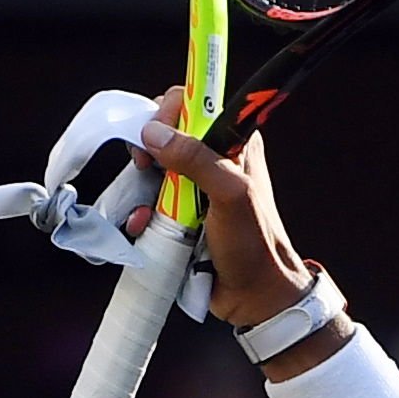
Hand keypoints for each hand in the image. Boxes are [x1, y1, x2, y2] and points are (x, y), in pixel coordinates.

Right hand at [130, 90, 320, 329]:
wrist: (255, 293)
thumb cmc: (254, 244)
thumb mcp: (230, 194)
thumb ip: (197, 159)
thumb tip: (155, 133)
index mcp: (234, 143)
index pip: (194, 103)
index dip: (170, 112)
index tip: (157, 135)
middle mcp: (215, 158)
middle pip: (166, 133)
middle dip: (149, 150)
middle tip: (147, 168)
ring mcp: (196, 186)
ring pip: (153, 168)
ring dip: (144, 186)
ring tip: (151, 207)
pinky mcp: (181, 211)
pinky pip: (150, 200)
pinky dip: (143, 211)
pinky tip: (146, 225)